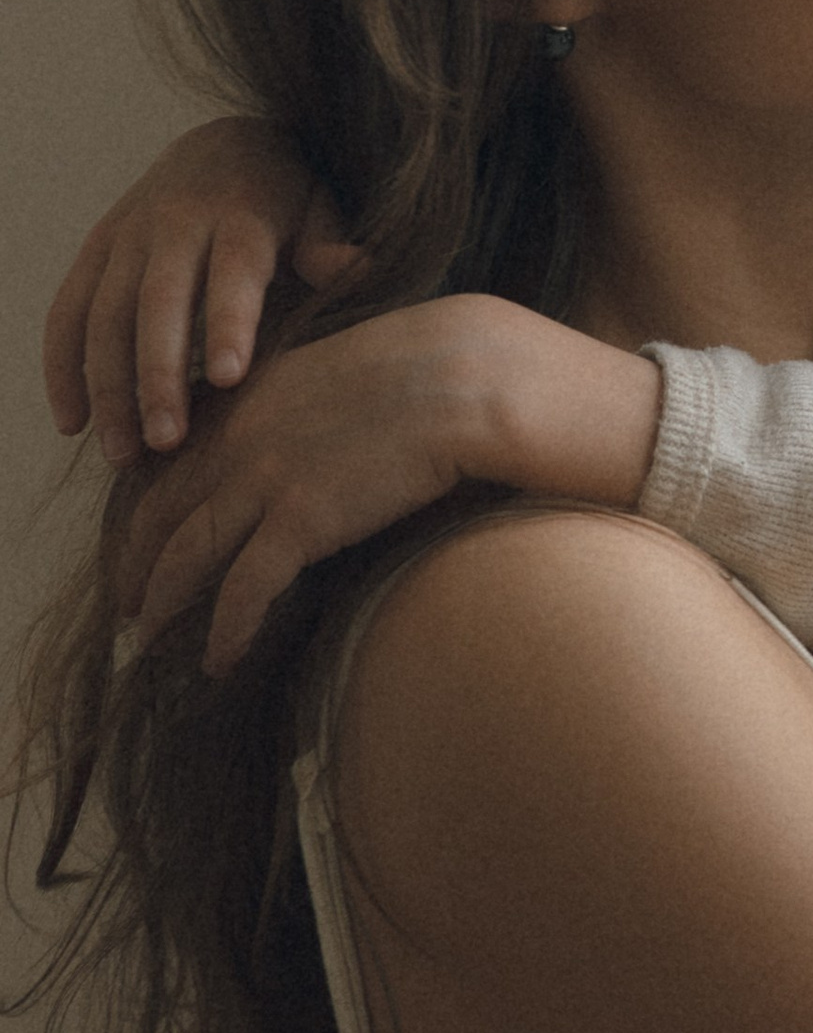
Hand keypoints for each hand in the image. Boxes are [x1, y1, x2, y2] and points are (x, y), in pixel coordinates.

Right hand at [44, 116, 354, 465]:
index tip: (231, 378)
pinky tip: (72, 424)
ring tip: (123, 454)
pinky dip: (62, 367)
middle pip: (156, 302)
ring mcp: (127, 236)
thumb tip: (361, 269)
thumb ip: (329, 246)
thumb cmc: (288, 197)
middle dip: (158, 374)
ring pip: (104, 314)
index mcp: (240, 216)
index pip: (232, 272)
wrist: (225, 144)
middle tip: (167, 442)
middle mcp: (174, 222)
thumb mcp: (319, 210)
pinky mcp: (95, 250)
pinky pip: (67, 311)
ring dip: (108, 387)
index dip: (229, 321)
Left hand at [118, 294, 660, 672]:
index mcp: (247, 399)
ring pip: (186, 555)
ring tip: (150, 640)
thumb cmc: (431, 372)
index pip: (171, 463)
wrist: (464, 379)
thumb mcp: (343, 373)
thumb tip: (313, 441)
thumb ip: (305, 406)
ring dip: (163, 603)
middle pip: (161, 513)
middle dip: (137, 563)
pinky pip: (244, 589)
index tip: (139, 542)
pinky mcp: (300, 521)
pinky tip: (218, 660)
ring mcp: (264, 480)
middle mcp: (238, 439)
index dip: (145, 510)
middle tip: (129, 604)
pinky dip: (225, 629)